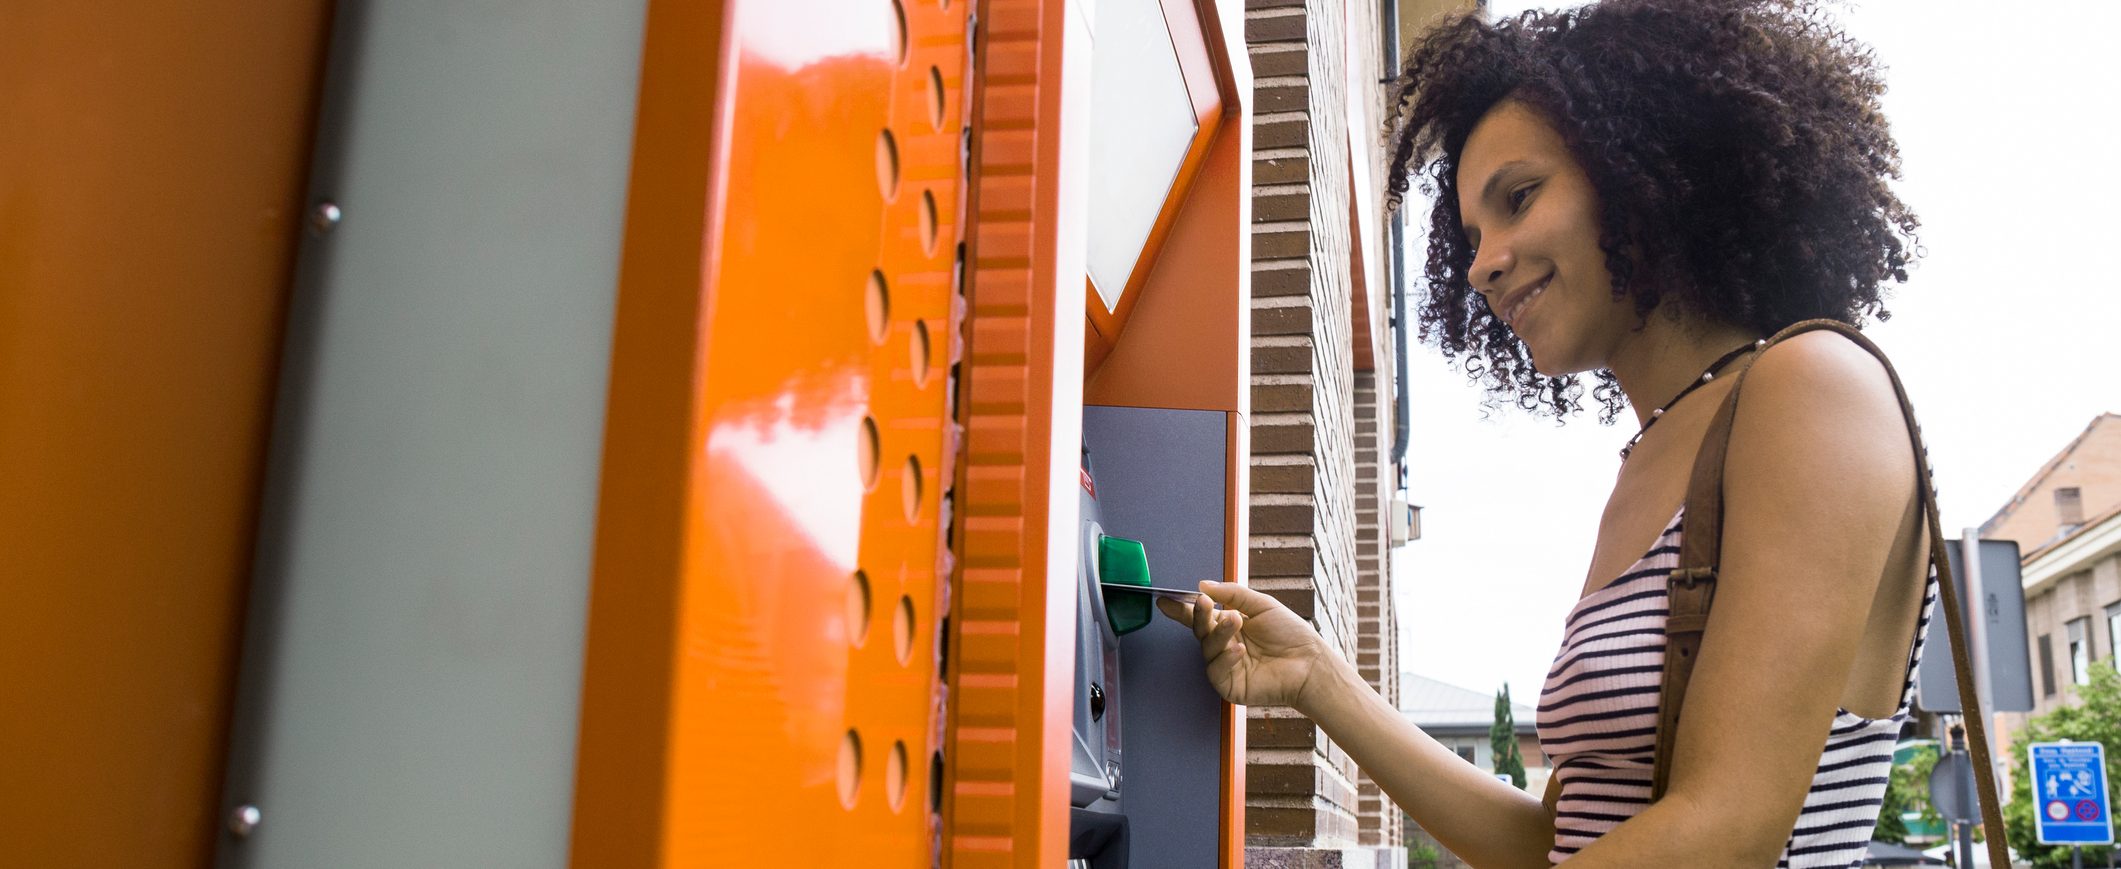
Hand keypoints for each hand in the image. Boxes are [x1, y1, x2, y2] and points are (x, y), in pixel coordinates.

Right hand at [1155, 580, 1333, 709]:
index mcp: (1230, 625)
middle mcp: (1224, 645)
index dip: (1183, 609)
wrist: (1310, 663)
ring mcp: (1226, 666)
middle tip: (1203, 603)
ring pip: (1208, 648)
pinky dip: (1225, 658)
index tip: (1165, 600)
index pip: (1201, 616)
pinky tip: (1239, 650)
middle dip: (1198, 615)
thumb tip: (1203, 585)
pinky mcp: (1230, 685)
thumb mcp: (1262, 605)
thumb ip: (1232, 593)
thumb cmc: (1291, 634)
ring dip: (1219, 633)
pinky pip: (1216, 670)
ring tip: (1236, 621)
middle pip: (1200, 630)